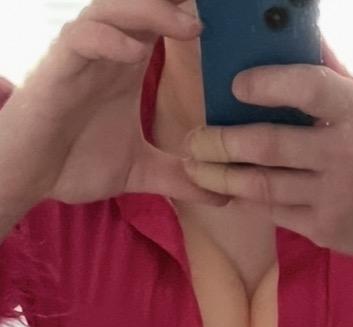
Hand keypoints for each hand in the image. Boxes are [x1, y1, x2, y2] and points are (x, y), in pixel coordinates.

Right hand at [0, 0, 229, 209]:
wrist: (29, 177)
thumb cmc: (74, 162)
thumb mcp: (139, 172)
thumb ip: (179, 178)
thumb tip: (224, 193)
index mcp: (130, 64)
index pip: (165, 21)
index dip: (192, 14)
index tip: (234, 22)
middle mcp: (110, 51)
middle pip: (144, 5)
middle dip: (177, 4)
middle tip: (219, 11)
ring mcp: (84, 55)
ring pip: (116, 10)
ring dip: (152, 13)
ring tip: (188, 26)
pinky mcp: (59, 67)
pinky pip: (83, 38)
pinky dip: (110, 40)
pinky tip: (135, 52)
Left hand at [182, 64, 352, 255]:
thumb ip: (321, 76)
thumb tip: (278, 32)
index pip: (307, 88)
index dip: (267, 84)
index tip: (235, 84)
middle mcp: (346, 153)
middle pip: (271, 145)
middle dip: (223, 142)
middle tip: (194, 138)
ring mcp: (335, 196)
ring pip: (264, 185)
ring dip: (222, 177)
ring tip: (197, 166)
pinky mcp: (325, 229)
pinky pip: (274, 212)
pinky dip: (246, 200)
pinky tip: (227, 190)